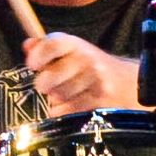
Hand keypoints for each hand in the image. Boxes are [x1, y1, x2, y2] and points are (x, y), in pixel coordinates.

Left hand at [23, 32, 137, 115]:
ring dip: (56, 99)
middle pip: (51, 77)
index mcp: (75, 44)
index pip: (53, 44)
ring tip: (65, 94)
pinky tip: (70, 105)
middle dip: (44, 84)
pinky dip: (63, 111)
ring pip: (59, 96)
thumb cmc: (90, 66)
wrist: (127, 82)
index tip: (33, 64)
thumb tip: (28, 45)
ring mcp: (95, 82)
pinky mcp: (99, 102)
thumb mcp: (71, 50)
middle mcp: (86, 60)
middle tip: (46, 85)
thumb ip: (47, 47)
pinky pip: (68, 111)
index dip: (38, 55)